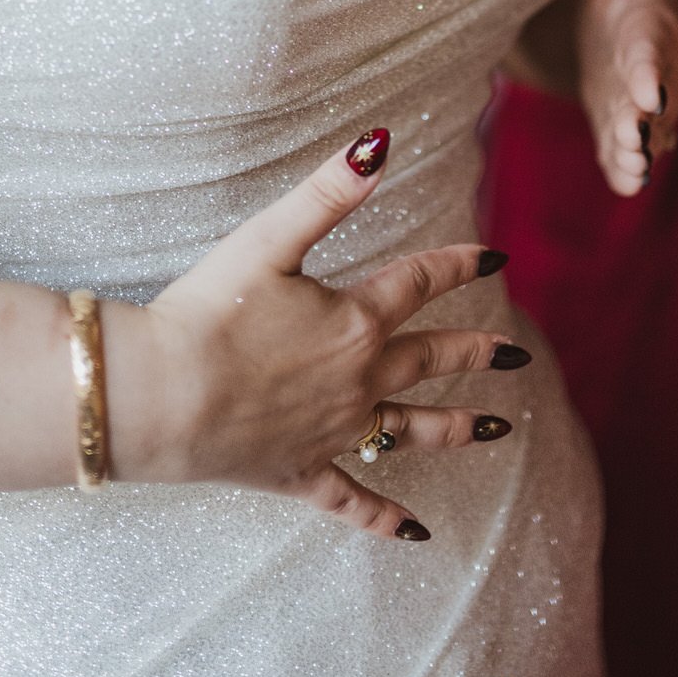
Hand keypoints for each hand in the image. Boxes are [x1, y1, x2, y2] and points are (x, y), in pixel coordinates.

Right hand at [130, 131, 525, 539]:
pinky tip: (419, 533)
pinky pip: (355, 501)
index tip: (495, 257)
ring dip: (457, 429)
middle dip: (475, 353)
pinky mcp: (300, 472)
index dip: (459, 264)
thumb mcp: (268, 239)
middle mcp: (357, 379)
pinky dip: (387, 518)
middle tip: (515, 356)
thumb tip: (380, 143)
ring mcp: (333, 432)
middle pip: (429, 359)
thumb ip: (328, 193)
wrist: (161, 397)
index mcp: (354, 320)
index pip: (420, 282)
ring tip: (499, 430)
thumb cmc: (208, 313)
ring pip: (411, 430)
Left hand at [576, 0, 677, 195]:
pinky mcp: (622, 122)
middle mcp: (655, 72)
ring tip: (633, 171)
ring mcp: (639, 103)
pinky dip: (625, 165)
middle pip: (651, 99)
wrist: (624, 21)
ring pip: (641, 130)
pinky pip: (625, 146)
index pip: (650, 50)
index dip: (649, 72)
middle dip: (644, 122)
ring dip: (636, 151)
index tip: (648, 95)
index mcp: (653, 30)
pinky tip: (625, 182)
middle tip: (635, 143)